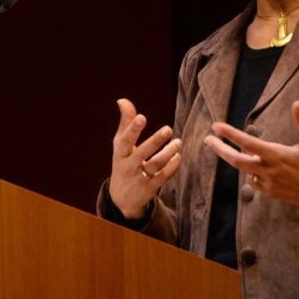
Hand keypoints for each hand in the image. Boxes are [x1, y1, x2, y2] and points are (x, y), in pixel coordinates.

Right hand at [108, 98, 182, 219]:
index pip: (125, 140)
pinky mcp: (151, 188)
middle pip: (142, 153)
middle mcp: (128, 166)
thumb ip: (125, 123)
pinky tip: (178, 156)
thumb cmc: (123, 163)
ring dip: (168, 153)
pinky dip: (173, 165)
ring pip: (156, 165)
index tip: (142, 117)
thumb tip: (123, 100)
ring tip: (178, 142)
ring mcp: (139, 178)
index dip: (132, 129)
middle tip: (168, 129)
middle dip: (155, 141)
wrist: (122, 198)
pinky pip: (164, 176)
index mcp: (120, 153)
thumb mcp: (120, 145)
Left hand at [203, 100, 298, 218]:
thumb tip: (298, 102)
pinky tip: (255, 165)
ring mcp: (269, 184)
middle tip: (208, 139)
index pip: (247, 143)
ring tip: (234, 148)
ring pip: (245, 170)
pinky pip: (253, 181)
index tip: (215, 126)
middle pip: (236, 161)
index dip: (230, 134)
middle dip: (220, 149)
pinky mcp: (271, 193)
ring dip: (238, 159)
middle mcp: (269, 171)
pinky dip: (250, 171)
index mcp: (278, 156)